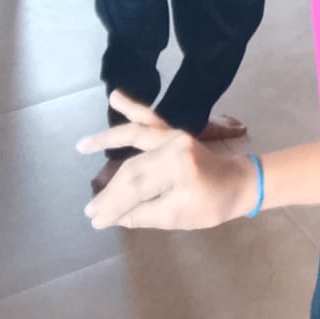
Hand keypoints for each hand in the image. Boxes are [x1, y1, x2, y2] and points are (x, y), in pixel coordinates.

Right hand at [80, 91, 256, 230]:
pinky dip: (133, 108)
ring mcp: (174, 134)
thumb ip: (142, 214)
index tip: (94, 220)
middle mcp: (174, 143)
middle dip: (110, 191)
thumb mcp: (177, 217)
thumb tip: (109, 217)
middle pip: (132, 167)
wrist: (237, 182)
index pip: (136, 186)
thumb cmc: (212, 203)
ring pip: (134, 135)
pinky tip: (116, 98)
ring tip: (82, 145)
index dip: (113, 204)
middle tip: (89, 210)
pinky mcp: (174, 132)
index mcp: (178, 165)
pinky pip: (150, 118)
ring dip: (107, 138)